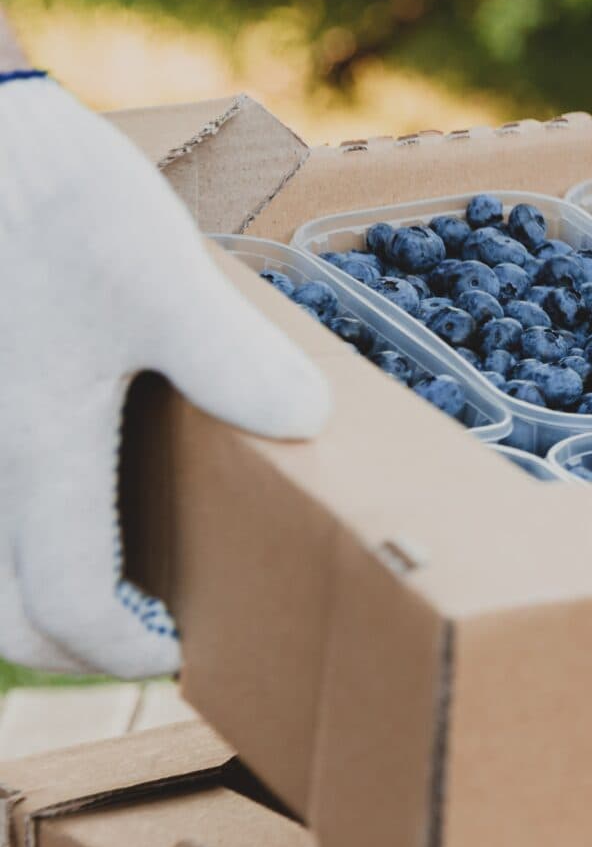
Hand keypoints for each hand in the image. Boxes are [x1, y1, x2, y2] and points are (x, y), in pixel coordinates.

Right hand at [0, 19, 330, 677]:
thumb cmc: (42, 194)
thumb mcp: (159, 271)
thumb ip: (229, 358)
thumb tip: (306, 423)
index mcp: (33, 448)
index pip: (68, 608)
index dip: (126, 652)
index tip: (178, 648)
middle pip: (2, 613)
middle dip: (71, 642)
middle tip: (141, 630)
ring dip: (25, 590)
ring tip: (99, 571)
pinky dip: (6, 531)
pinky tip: (51, 493)